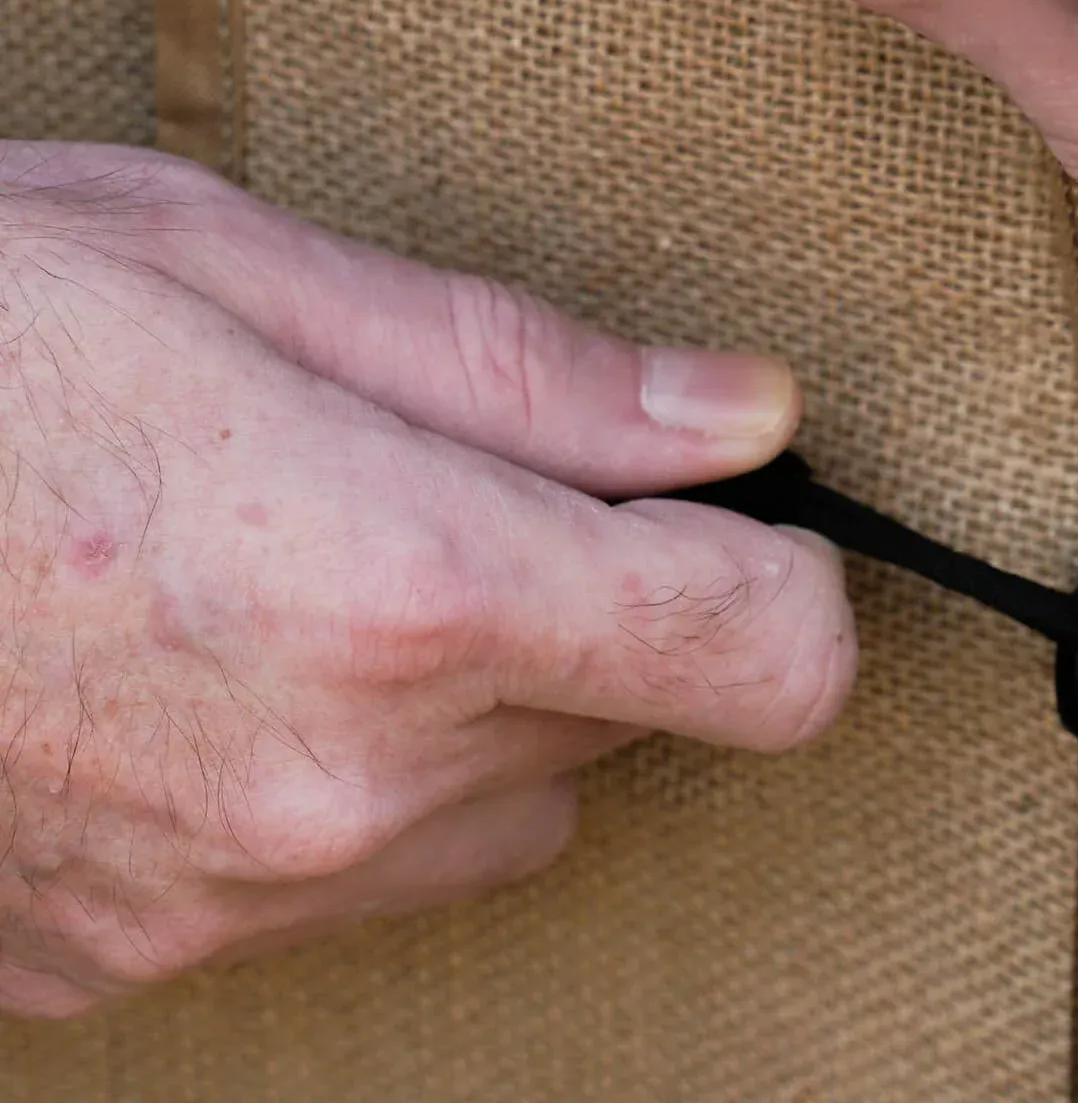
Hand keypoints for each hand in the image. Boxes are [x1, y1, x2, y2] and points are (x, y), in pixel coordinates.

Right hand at [0, 142, 852, 1015]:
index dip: (784, 572)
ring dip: (489, 687)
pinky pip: (368, 863)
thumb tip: (745, 417)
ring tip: (328, 554)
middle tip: (454, 477)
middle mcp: (347, 784)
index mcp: (403, 587)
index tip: (732, 503)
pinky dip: (368, 764)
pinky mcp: (145, 953)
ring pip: (517, 801)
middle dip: (605, 601)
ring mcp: (241, 898)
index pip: (770, 657)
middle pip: (642, 718)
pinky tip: (235, 654)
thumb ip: (531, 371)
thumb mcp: (239, 271)